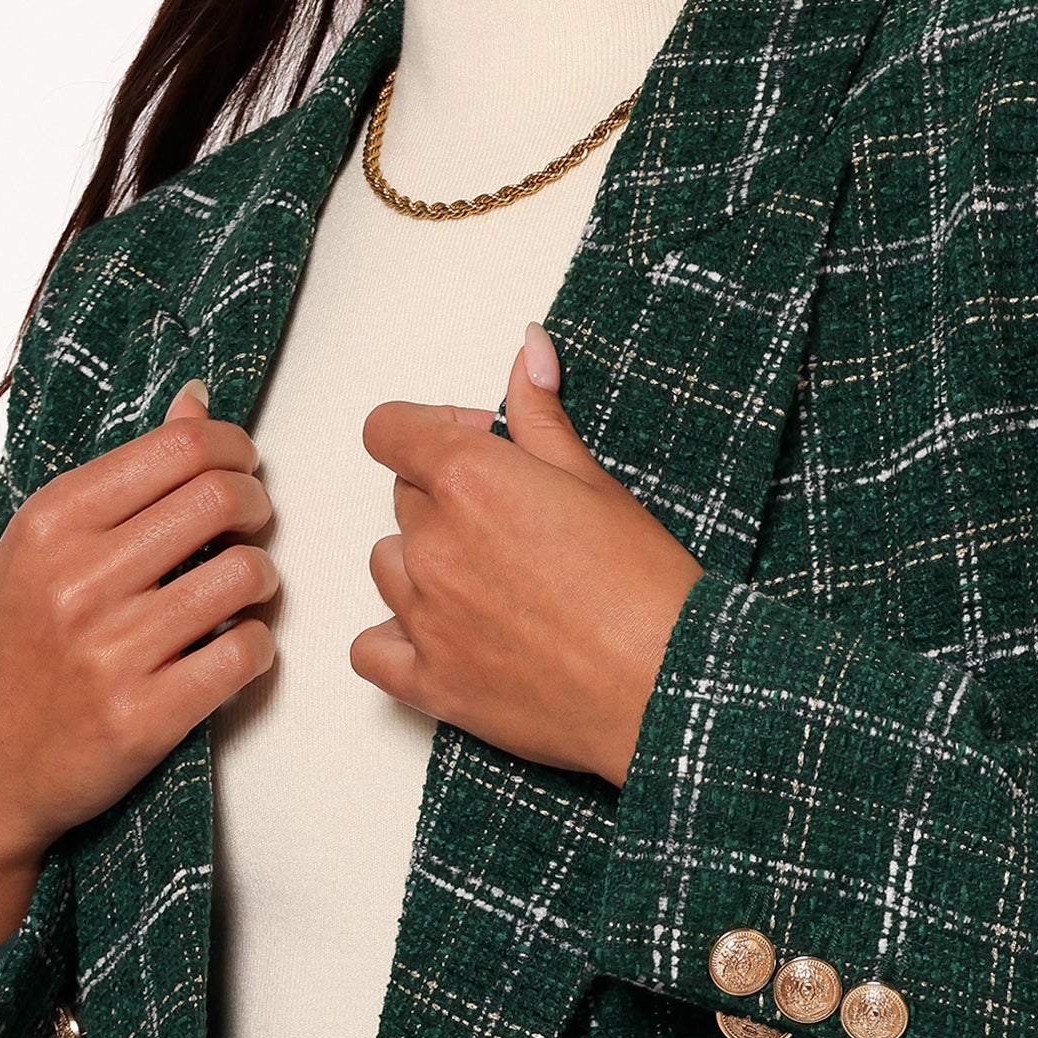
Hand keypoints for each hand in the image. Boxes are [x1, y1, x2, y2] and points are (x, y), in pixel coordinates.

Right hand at [0, 384, 277, 1037]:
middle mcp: (80, 579)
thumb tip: (198, 404)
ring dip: (262, 582)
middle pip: (222, 501)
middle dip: (258, 508)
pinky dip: (257, 648)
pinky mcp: (146, 717)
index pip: (181, 449)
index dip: (234, 453)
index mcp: (52, 523)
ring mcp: (113, 650)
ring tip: (239, 595)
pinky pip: (246, 655)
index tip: (242, 471)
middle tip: (252, 528)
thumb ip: (122, 481)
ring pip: (247, 575)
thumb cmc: (10, 656)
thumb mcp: (39, 551)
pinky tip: (232, 650)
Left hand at [352, 324, 702, 787]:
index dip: (427, 431)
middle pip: (403, 500)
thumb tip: (529, 349)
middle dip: (445, 502)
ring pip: (386, 567)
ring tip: (486, 585)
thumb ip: (543, 415)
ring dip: (420, 567)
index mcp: (469, 480)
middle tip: (514, 527)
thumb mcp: (597, 482)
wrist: (666, 688)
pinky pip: (370, 651)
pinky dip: (393, 642)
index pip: (389, 430)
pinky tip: (435, 637)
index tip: (467, 446)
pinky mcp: (431, 683)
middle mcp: (433, 545)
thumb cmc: (645, 590)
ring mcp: (425, 617)